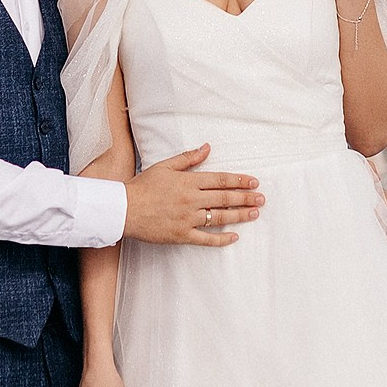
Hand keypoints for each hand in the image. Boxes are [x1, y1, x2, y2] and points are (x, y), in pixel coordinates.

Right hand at [124, 145, 263, 245]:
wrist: (124, 209)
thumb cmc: (143, 186)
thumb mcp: (165, 166)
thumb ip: (188, 158)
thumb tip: (207, 148)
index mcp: (188, 182)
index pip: (221, 180)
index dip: (239, 180)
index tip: (254, 182)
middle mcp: (191, 200)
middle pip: (225, 198)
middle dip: (246, 198)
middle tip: (262, 198)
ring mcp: (188, 219)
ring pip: (219, 217)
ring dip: (240, 216)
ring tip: (255, 214)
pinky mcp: (181, 235)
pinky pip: (206, 239)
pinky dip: (221, 239)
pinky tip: (234, 236)